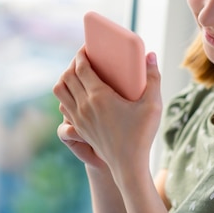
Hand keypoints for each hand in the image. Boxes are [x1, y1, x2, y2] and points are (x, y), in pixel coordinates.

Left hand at [53, 46, 162, 180]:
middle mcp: (84, 106)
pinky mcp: (78, 127)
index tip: (87, 47)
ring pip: (60, 90)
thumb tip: (150, 55)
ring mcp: (78, 118)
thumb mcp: (153, 105)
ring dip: (65, 78)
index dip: (81, 54)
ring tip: (79, 73)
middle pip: (67, 76)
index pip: (80, 67)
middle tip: (85, 58)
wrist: (128, 165)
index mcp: (99, 97)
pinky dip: (66, 94)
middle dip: (73, 63)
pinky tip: (79, 93)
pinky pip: (63, 104)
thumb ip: (153, 78)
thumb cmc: (142, 135)